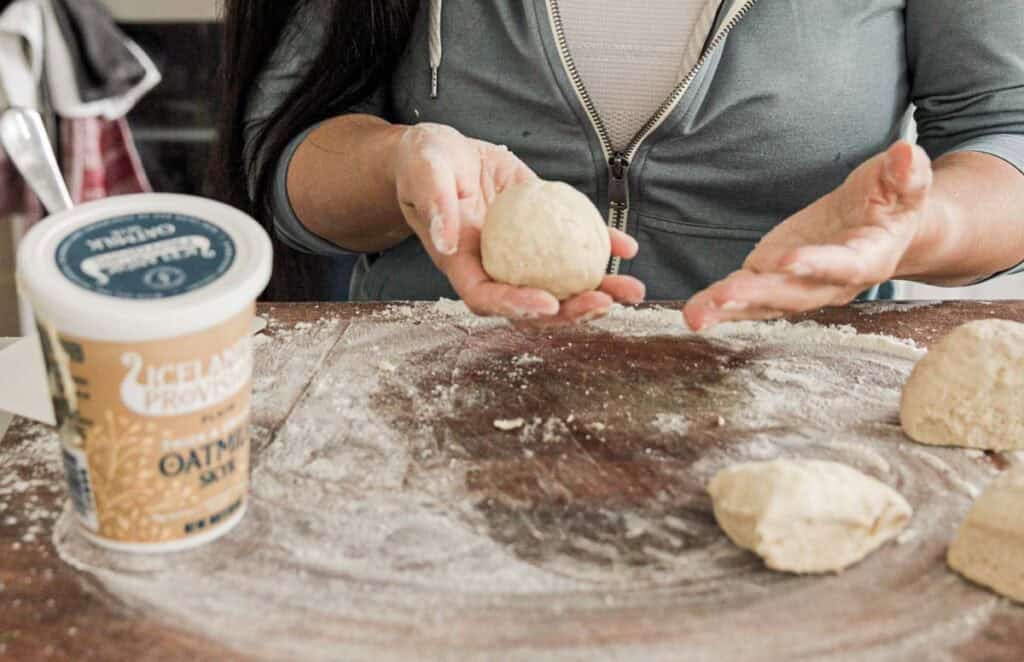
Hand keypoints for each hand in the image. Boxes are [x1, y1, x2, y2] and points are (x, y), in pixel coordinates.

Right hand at [395, 124, 644, 322]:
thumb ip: (435, 204)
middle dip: (570, 313)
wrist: (444, 153)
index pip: (486, 297)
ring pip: (559, 284)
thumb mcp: (425, 172)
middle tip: (604, 303)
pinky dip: (602, 247)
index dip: (515, 307)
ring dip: (597, 292)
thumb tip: (447, 241)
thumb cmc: (425, 163)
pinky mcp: (542, 231)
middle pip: (531, 305)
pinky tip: (627, 247)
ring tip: (631, 291)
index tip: (548, 304)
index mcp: (461, 262)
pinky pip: (573, 246)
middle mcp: (493, 267)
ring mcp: (521, 254)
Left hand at [684, 141, 934, 330]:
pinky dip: (718, 305)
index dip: (816, 265)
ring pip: (764, 302)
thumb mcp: (904, 184)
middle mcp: (829, 283)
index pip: (841, 264)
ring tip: (697, 315)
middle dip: (757, 296)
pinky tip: (694, 312)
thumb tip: (906, 153)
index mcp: (866, 259)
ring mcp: (798, 286)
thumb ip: (905, 174)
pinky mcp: (772, 280)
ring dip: (729, 309)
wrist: (880, 227)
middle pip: (793, 294)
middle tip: (724, 297)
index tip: (789, 261)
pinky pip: (745, 296)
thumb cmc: (891, 203)